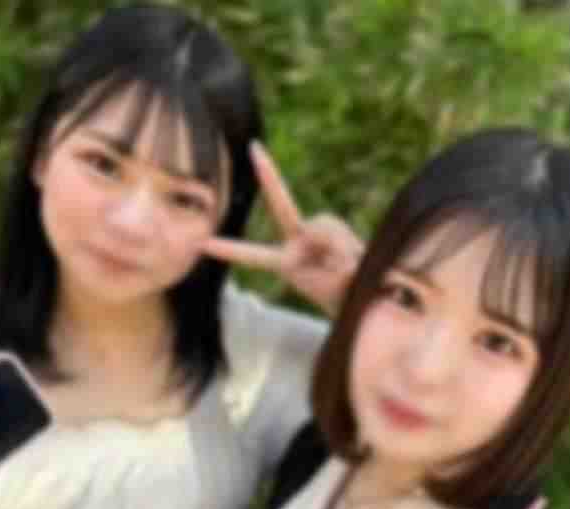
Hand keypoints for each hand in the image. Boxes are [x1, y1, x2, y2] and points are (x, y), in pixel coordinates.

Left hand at [202, 141, 363, 315]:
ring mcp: (319, 232)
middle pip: (283, 206)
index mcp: (287, 264)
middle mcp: (299, 242)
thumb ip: (331, 258)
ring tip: (349, 273)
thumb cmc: (347, 297)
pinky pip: (340, 232)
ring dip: (341, 251)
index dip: (230, 250)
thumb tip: (328, 237)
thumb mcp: (336, 284)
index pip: (254, 256)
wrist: (367, 296)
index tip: (202, 244)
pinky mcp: (335, 228)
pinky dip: (350, 249)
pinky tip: (354, 263)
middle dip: (269, 176)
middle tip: (254, 150)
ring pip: (328, 228)